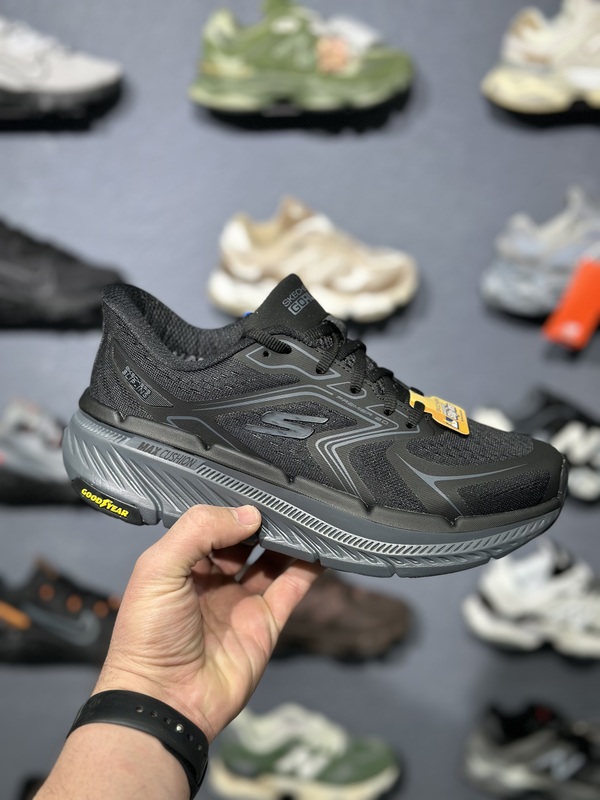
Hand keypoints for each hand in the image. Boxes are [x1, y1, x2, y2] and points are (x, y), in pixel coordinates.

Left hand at [94, 505, 321, 740]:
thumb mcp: (159, 569)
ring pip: (272, 560)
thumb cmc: (150, 631)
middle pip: (245, 540)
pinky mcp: (266, 623)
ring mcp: (241, 601)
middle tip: (286, 499)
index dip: (231, 508)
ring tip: (308, 515)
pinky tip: (321, 545)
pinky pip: (291, 588)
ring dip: (288, 539)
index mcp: (182, 563)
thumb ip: (199, 530)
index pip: (211, 525)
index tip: (255, 489)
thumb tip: (251, 514)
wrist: (165, 700)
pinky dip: (308, 567)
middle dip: (263, 520)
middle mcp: (212, 579)